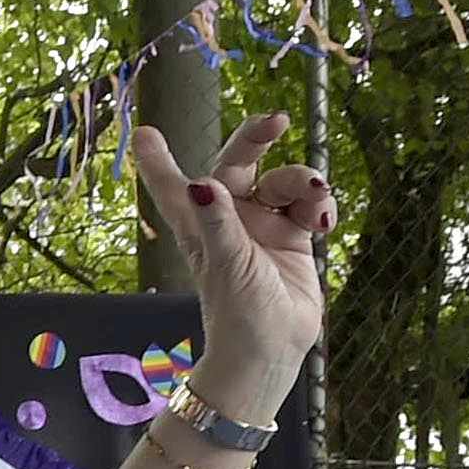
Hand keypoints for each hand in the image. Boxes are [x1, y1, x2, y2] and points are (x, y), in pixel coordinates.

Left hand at [127, 113, 331, 421]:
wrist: (274, 348)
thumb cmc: (238, 313)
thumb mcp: (227, 263)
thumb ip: (217, 220)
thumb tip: (201, 181)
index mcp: (199, 224)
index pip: (174, 185)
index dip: (159, 160)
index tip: (145, 132)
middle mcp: (229, 218)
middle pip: (240, 162)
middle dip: (257, 138)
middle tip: (278, 120)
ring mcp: (263, 225)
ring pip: (284, 180)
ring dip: (302, 181)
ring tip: (316, 199)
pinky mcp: (294, 235)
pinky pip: (309, 203)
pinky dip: (320, 205)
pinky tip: (323, 222)